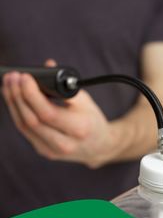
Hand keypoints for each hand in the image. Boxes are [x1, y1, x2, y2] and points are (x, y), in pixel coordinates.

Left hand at [2, 61, 118, 167]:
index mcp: (79, 129)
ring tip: (8, 84)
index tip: (24, 76)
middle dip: (18, 96)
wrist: (98, 146)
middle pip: (32, 121)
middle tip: (12, 76)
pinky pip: (25, 131)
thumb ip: (65, 85)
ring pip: (24, 126)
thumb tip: (46, 66)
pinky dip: (17, 112)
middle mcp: (65, 144)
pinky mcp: (44, 151)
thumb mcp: (85, 100)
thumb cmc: (91, 120)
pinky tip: (13, 98)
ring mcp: (52, 151)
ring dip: (13, 103)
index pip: (48, 114)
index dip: (32, 94)